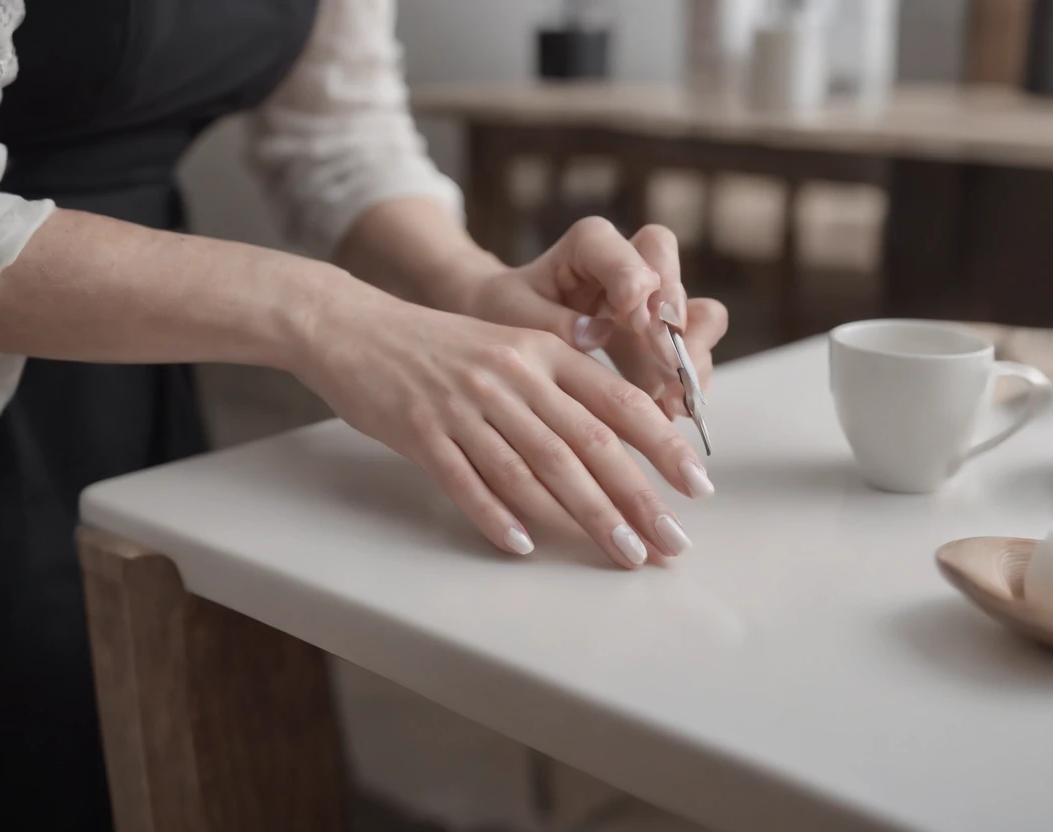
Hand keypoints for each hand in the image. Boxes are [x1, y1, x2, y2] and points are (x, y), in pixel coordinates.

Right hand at [294, 281, 716, 568]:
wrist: (355, 327)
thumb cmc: (443, 346)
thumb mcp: (511, 347)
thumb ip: (562, 386)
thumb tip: (619, 445)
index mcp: (543, 351)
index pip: (618, 400)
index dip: (663, 445)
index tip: (697, 487)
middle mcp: (512, 376)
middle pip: (586, 444)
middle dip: (636, 499)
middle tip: (669, 543)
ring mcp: (465, 404)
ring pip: (536, 469)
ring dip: (585, 518)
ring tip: (621, 554)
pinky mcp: (422, 431)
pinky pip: (467, 480)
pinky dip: (497, 515)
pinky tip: (524, 547)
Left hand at [466, 219, 727, 414]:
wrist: (509, 329)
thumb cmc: (505, 312)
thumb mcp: (513, 315)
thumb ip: (551, 322)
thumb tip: (598, 334)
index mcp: (589, 246)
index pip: (623, 249)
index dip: (633, 278)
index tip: (632, 316)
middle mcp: (631, 264)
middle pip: (672, 272)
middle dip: (672, 317)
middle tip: (665, 362)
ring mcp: (654, 303)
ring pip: (699, 314)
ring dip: (692, 355)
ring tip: (673, 397)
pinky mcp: (666, 340)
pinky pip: (696, 354)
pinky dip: (688, 383)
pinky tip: (671, 411)